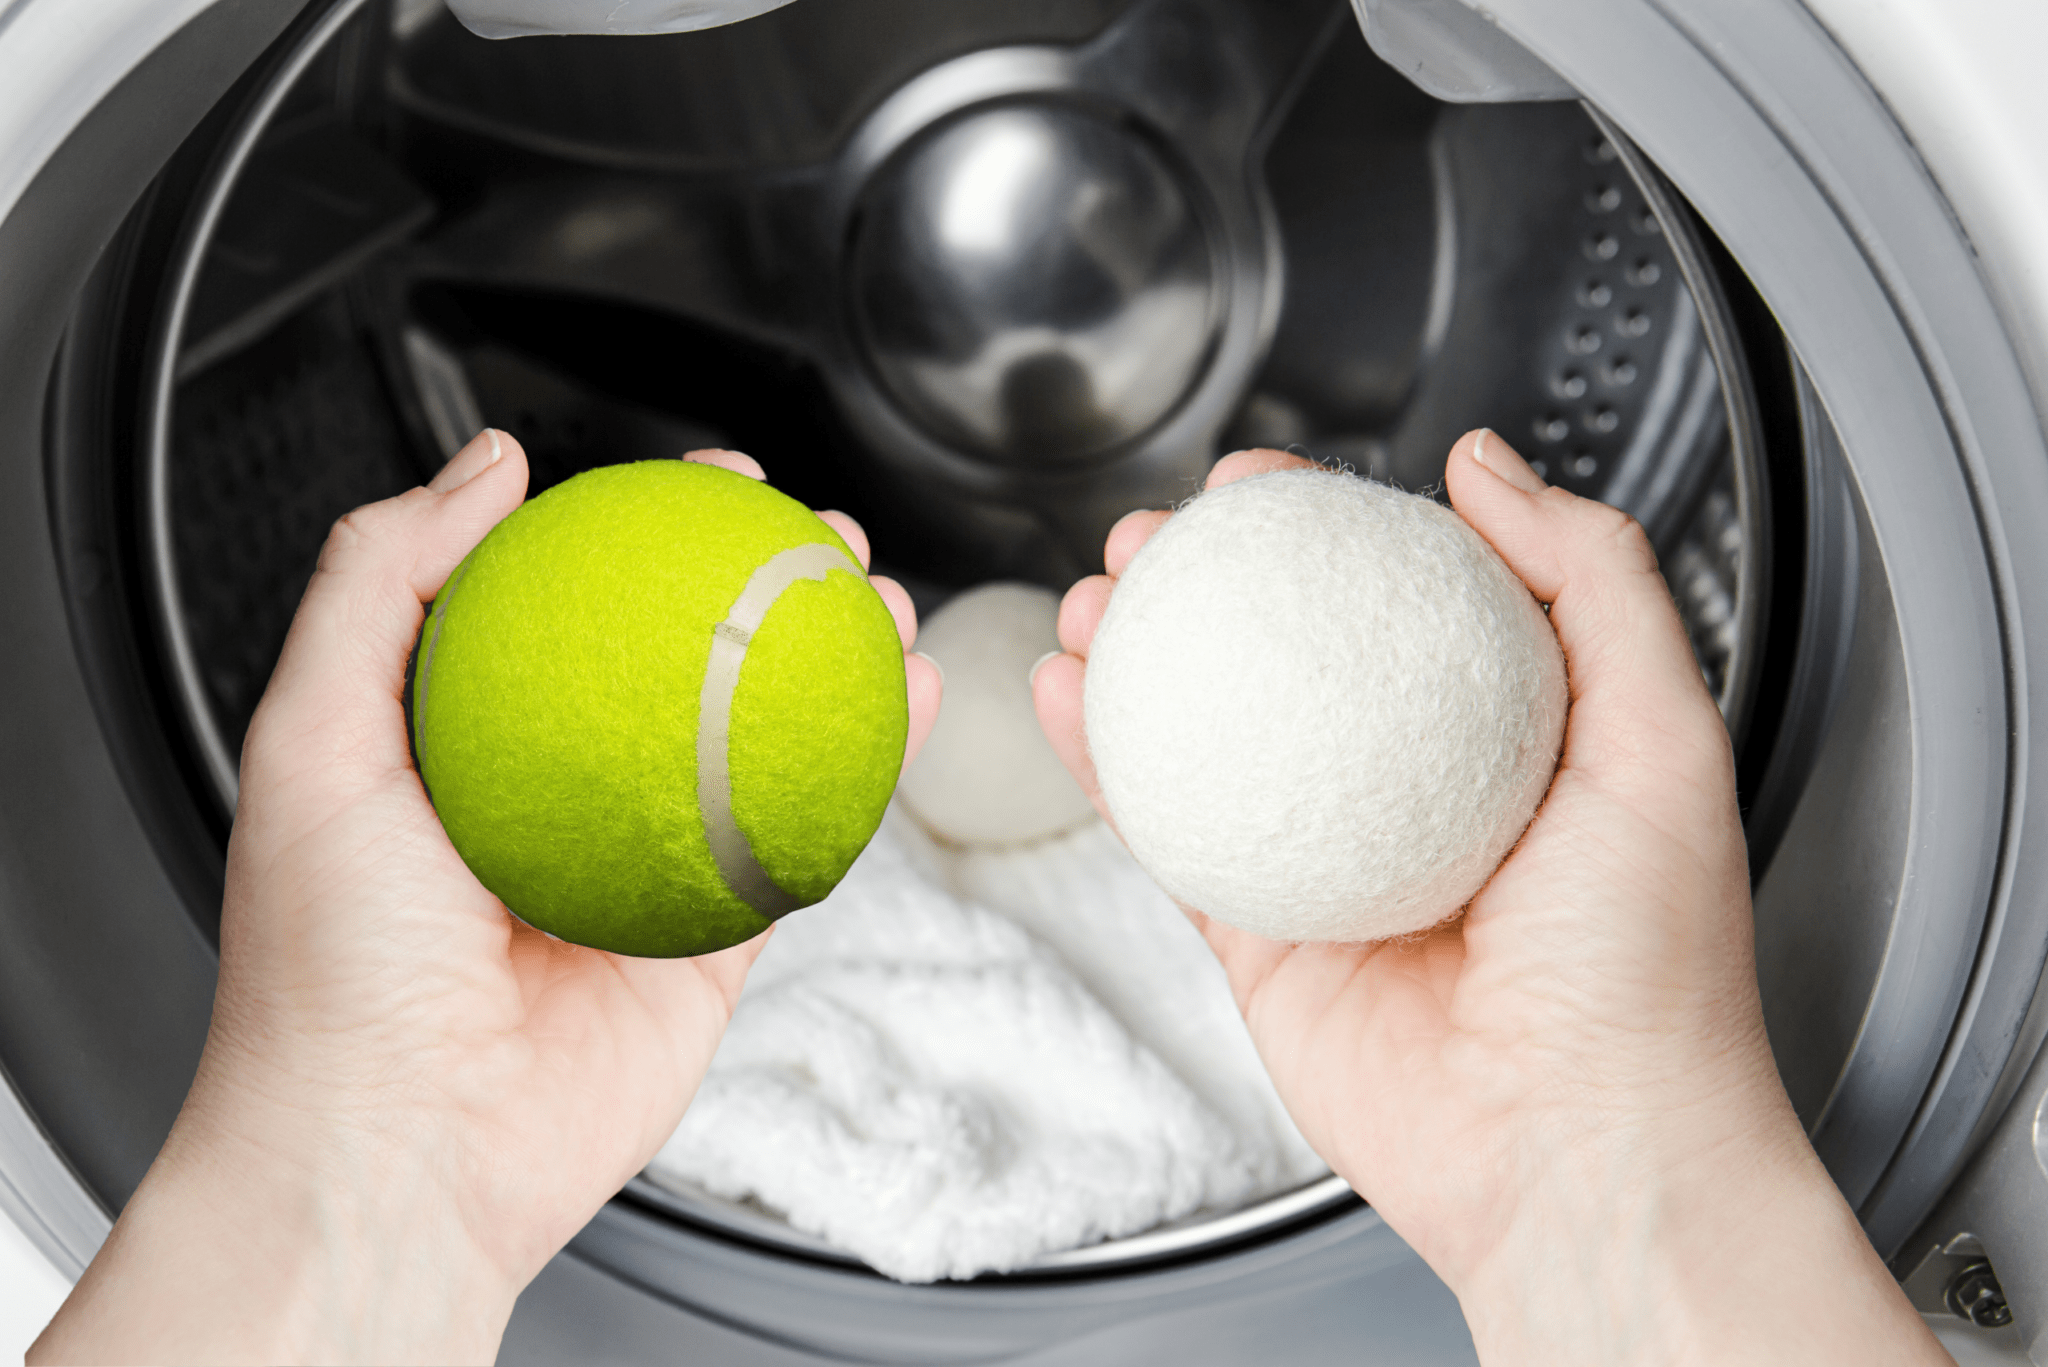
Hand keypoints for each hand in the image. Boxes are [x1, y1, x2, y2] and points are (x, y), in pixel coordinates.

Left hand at [32, 434, 941, 1366]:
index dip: (645, 528)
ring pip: (764, 736)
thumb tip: (486, 468)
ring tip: (876, 596)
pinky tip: (905, 700)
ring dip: (835, 658)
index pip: (575, 602)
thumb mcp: (309, 739)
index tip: (702, 482)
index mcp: (472, 741)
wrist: (400, 1152)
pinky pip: (804, 836)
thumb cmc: (329, 972)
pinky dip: (868, 765)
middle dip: (766, 583)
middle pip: (688, 658)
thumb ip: (381, 584)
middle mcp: (569, 794)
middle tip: (813, 533)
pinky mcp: (714, 940)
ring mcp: (649, 865)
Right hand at [1033, 433, 1944, 1364]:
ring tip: (1098, 594)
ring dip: (1139, 656)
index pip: (1404, 600)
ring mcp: (1330, 867)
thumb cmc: (1651, 975)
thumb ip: (1595, 584)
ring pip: (1211, 736)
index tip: (1268, 483)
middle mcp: (1415, 795)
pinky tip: (1071, 697)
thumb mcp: (1665, 740)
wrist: (1582, 1154)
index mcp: (1512, 740)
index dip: (1328, 528)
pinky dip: (1108, 765)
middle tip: (1161, 535)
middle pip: (1289, 657)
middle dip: (1210, 583)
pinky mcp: (1264, 941)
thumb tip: (1490, 470)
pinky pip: (1172, 836)